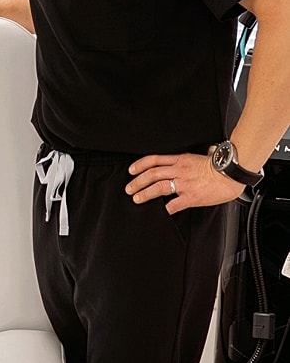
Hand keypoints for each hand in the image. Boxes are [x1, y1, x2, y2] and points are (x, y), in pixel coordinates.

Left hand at [125, 152, 243, 212]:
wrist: (233, 173)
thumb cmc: (224, 166)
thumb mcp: (208, 155)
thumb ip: (204, 154)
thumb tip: (210, 150)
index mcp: (182, 160)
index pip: (155, 160)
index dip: (140, 165)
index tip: (132, 170)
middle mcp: (180, 170)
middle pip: (152, 174)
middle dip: (137, 181)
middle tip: (129, 188)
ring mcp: (184, 184)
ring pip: (158, 187)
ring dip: (144, 193)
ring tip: (137, 198)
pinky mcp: (191, 197)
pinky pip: (174, 204)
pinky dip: (165, 209)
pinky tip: (161, 212)